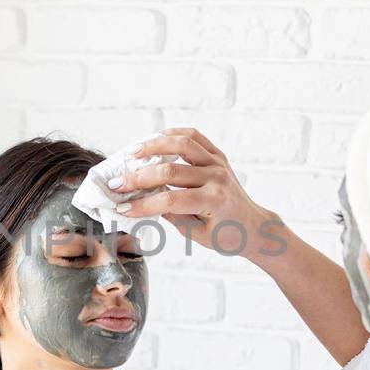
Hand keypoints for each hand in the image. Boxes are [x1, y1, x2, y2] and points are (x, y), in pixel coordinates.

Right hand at [106, 127, 278, 257]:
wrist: (253, 226)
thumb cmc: (226, 235)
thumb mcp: (197, 234)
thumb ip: (171, 215)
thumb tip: (142, 200)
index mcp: (214, 201)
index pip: (170, 200)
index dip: (143, 204)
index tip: (121, 208)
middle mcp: (217, 178)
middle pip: (170, 171)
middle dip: (138, 178)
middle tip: (116, 183)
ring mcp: (218, 163)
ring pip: (181, 144)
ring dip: (153, 146)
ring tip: (131, 153)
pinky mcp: (218, 155)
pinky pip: (194, 137)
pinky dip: (173, 134)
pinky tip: (155, 138)